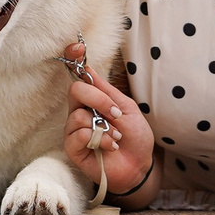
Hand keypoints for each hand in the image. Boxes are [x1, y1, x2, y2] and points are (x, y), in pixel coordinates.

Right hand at [58, 40, 155, 200]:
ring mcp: (75, 131)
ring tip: (116, 137)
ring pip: (76, 115)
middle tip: (116, 114)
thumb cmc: (135, 138)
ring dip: (103, 126)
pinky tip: (109, 147)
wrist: (140, 166)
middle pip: (75, 91)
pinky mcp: (73, 150)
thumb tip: (88, 69)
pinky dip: (97, 139)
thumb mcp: (127, 108)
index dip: (74, 60)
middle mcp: (80, 113)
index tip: (78, 47)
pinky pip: (76, 135)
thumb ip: (107, 91)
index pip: (78, 77)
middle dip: (99, 100)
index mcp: (93, 100)